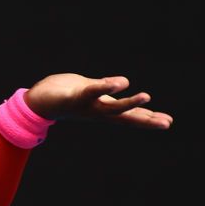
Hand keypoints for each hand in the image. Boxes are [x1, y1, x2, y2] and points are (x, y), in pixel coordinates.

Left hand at [24, 74, 172, 128]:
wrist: (36, 102)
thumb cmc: (65, 96)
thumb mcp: (90, 92)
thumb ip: (105, 90)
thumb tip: (116, 85)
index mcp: (102, 109)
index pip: (129, 115)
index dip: (148, 119)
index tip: (168, 122)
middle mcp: (96, 111)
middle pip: (125, 116)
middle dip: (145, 119)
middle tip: (166, 122)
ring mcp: (85, 105)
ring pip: (110, 107)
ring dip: (128, 102)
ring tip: (147, 96)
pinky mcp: (73, 97)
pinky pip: (91, 91)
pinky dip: (106, 86)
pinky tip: (121, 82)